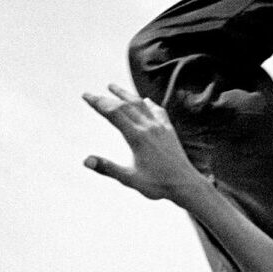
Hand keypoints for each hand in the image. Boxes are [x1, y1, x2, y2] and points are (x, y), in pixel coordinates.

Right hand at [82, 85, 206, 201]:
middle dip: (106, 98)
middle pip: (124, 105)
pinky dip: (149, 104)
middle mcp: (149, 127)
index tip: (86, 96)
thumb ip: (107, 168)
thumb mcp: (129, 179)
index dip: (98, 103)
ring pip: (141, 104)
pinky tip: (146, 101)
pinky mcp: (169, 130)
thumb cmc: (158, 184)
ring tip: (112, 86)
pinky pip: (158, 111)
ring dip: (125, 94)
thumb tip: (86, 161)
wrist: (186, 185)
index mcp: (137, 137)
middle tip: (92, 94)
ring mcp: (160, 127)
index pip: (113, 114)